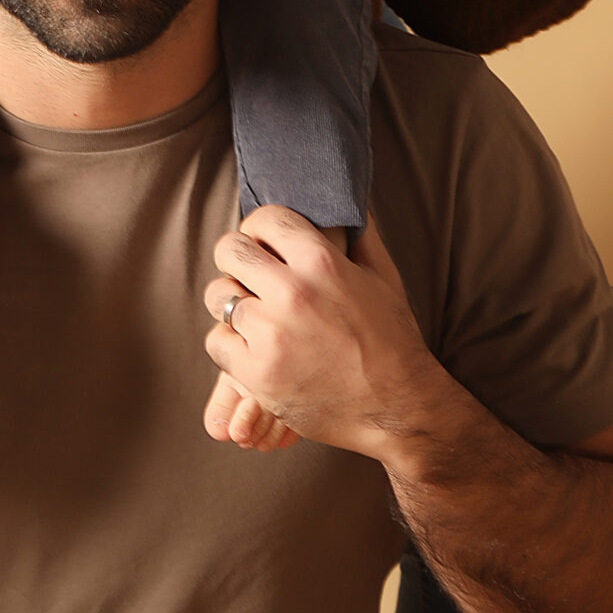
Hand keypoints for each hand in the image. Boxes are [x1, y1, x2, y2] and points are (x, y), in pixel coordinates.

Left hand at [203, 207, 442, 463]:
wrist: (396, 409)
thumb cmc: (392, 341)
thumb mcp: (384, 279)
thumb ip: (361, 237)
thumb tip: (347, 204)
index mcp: (322, 262)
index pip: (264, 219)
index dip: (259, 228)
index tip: (262, 243)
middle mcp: (292, 293)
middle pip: (229, 250)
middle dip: (235, 258)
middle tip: (247, 276)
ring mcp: (270, 334)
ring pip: (217, 296)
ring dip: (230, 304)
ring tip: (252, 316)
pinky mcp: (256, 373)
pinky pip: (215, 341)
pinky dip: (229, 344)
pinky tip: (252, 349)